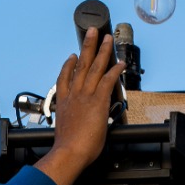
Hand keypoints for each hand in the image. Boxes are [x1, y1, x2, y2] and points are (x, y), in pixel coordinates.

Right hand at [38, 28, 123, 184]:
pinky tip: (120, 63)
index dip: (68, 65)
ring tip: (107, 38)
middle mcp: (74, 95)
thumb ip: (71, 122)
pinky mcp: (98, 101)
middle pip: (81, 64)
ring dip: (102, 50)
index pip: (65, 79)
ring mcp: (86, 96)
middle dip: (87, 47)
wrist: (69, 152)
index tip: (72, 56)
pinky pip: (108, 80)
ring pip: (94, 67)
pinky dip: (114, 70)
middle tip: (92, 32)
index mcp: (63, 103)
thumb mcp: (64, 131)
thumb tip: (75, 127)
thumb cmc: (67, 148)